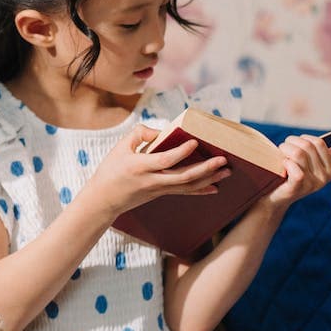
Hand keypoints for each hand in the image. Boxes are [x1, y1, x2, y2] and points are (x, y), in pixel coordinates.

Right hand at [87, 124, 231, 217]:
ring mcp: (158, 189)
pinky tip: (215, 187)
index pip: (165, 160)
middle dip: (205, 168)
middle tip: (222, 160)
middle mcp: (151, 180)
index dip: (181, 152)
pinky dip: (201, 190)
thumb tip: (162, 131)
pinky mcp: (161, 193)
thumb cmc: (111, 170)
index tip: (195, 142)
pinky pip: (184, 192)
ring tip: (226, 171)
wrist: (104, 199)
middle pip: (183, 176)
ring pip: (187, 186)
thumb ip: (140, 134)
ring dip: (209, 178)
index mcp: (139, 166)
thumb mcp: (120, 147)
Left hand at [264, 136, 330, 206]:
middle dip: (290, 143)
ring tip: (280, 155)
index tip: (293, 144)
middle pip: (307, 146)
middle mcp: (324, 177)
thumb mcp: (311, 165)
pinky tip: (282, 165)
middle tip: (282, 148)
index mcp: (329, 170)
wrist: (275, 198)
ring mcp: (311, 184)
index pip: (319, 143)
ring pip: (299, 154)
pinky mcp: (298, 188)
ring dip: (284, 150)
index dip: (303, 139)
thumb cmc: (291, 177)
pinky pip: (295, 169)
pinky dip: (285, 162)